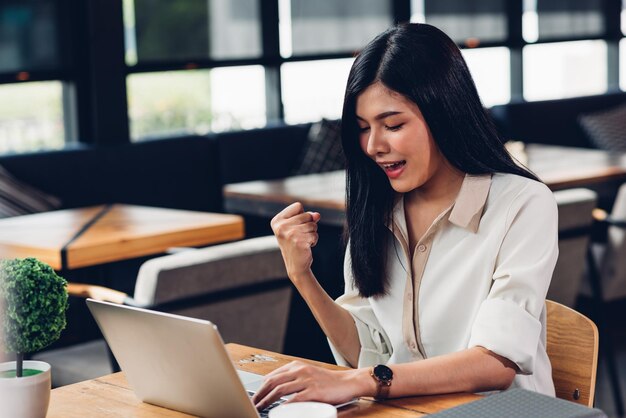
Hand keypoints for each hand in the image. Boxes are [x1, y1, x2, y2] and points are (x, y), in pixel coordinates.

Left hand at [252, 361, 366, 410]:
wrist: (348, 382)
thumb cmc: (328, 382)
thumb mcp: (308, 374)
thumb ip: (293, 379)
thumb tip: (275, 390)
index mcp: (297, 366)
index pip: (272, 375)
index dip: (260, 387)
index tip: (254, 397)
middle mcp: (300, 370)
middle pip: (272, 382)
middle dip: (260, 394)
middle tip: (253, 404)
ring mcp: (306, 380)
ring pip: (279, 390)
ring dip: (267, 401)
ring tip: (260, 408)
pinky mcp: (314, 391)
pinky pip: (294, 399)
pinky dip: (283, 406)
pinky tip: (278, 411)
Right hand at [271, 202, 320, 280]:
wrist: (296, 265)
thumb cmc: (296, 243)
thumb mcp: (298, 227)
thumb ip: (308, 217)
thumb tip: (317, 215)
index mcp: (277, 220)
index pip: (298, 206)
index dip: (302, 215)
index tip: (295, 226)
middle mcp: (281, 226)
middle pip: (306, 214)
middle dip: (308, 225)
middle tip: (300, 236)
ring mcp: (289, 234)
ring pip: (312, 225)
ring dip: (312, 233)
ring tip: (303, 241)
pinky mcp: (299, 241)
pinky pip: (315, 234)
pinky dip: (314, 240)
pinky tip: (306, 246)